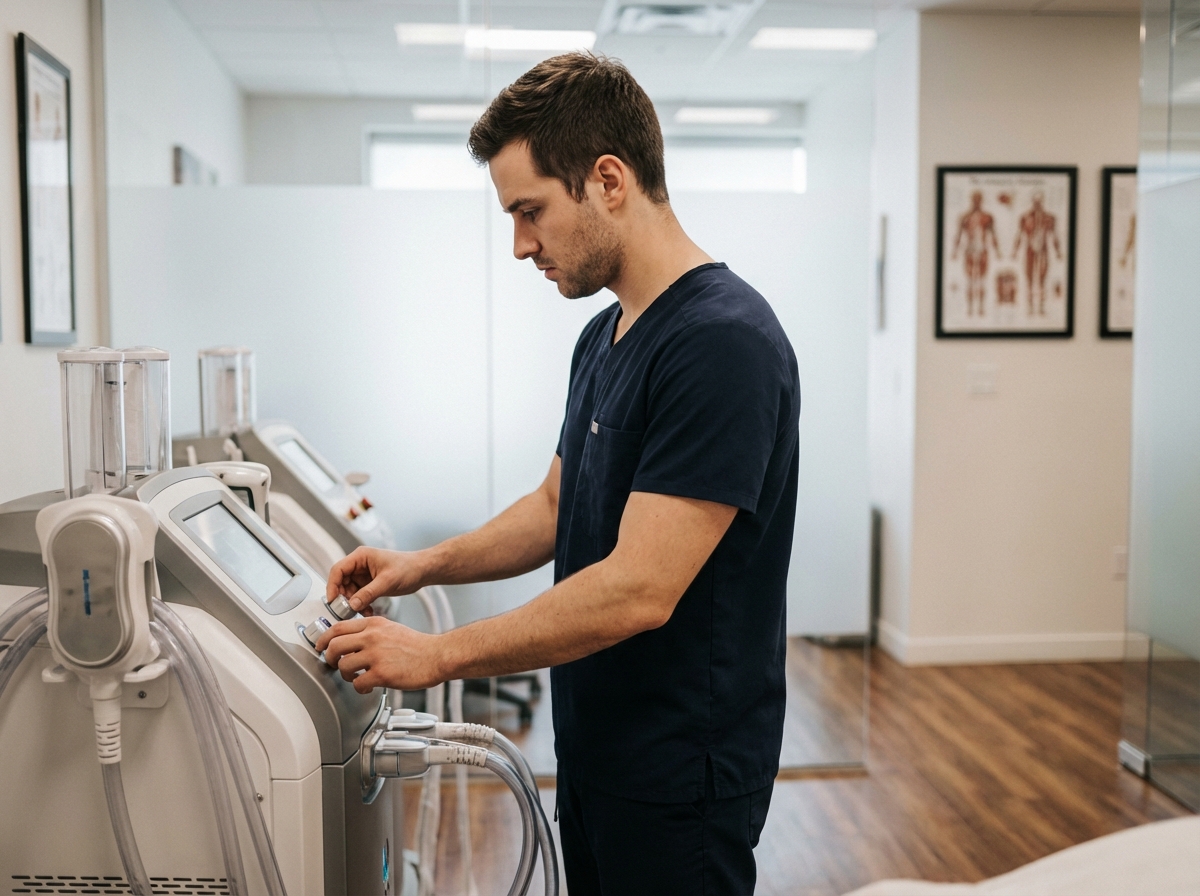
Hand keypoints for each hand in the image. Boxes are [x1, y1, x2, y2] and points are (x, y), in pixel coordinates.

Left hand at [315, 615, 445, 692]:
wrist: (437, 656)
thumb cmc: (417, 646)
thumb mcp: (391, 628)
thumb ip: (370, 632)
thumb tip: (350, 642)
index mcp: (373, 624)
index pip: (338, 627)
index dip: (324, 638)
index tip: (321, 646)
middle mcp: (372, 637)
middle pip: (335, 645)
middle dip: (329, 658)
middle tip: (333, 664)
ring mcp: (376, 655)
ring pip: (343, 666)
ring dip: (345, 675)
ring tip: (355, 677)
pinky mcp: (382, 673)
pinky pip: (357, 683)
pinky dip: (359, 689)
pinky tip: (368, 688)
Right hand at [326, 547, 427, 610]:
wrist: (422, 572)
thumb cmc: (408, 567)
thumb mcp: (387, 581)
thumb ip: (368, 593)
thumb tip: (352, 604)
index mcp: (361, 557)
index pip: (338, 570)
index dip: (332, 585)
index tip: (332, 601)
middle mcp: (360, 565)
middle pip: (340, 582)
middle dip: (343, 597)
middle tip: (346, 611)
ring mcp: (364, 575)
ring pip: (348, 591)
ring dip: (352, 603)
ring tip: (361, 612)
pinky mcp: (369, 584)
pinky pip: (358, 596)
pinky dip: (360, 604)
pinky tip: (368, 611)